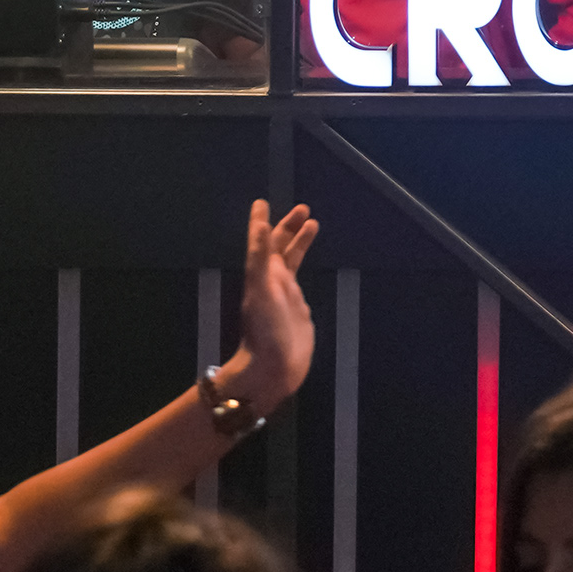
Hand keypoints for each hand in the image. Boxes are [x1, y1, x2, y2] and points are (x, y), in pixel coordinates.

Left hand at [215, 201, 321, 414]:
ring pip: (291, 260)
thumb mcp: (260, 291)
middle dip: (290, 227)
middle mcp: (272, 281)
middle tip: (304, 209)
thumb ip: (260, 257)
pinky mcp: (297, 309)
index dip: (262, 222)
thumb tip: (259, 224)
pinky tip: (307, 261)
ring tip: (313, 224)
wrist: (273, 368)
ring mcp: (285, 295)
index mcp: (262, 274)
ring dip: (299, 241)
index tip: (261, 202)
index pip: (263, 241)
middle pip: (279, 247)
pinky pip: (298, 279)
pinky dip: (304, 264)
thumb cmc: (265, 330)